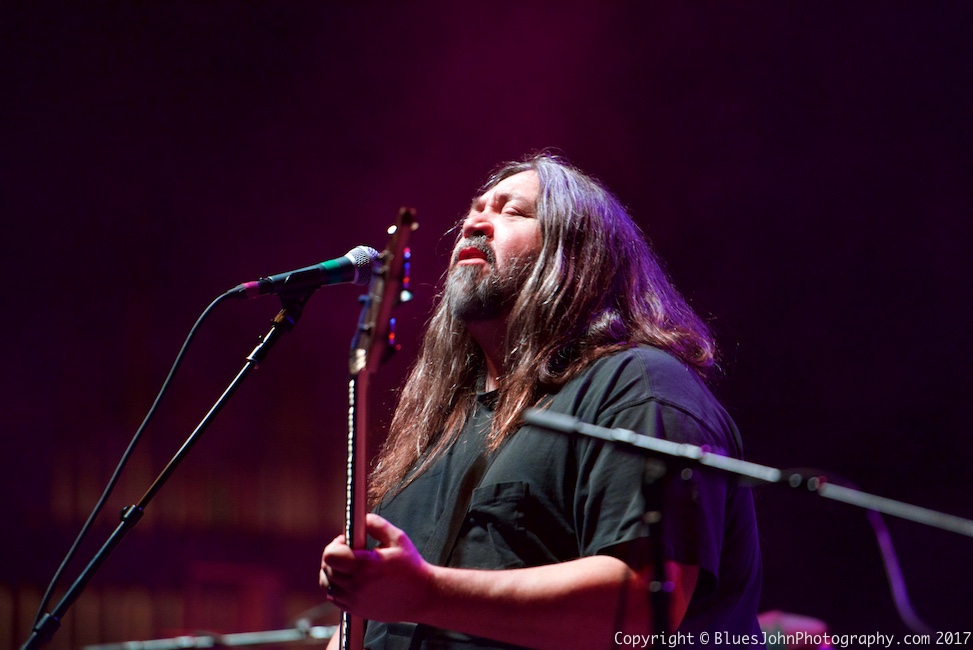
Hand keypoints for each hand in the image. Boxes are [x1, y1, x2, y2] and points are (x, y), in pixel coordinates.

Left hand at [319, 513, 433, 622]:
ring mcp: (354, 601)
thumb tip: (358, 519)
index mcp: (365, 566)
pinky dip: (337, 586)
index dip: (336, 544)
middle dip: (336, 555)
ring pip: (327, 582)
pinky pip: (334, 596)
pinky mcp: (355, 610)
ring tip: (350, 565)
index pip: (330, 555)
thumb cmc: (411, 566)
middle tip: (352, 551)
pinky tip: (352, 579)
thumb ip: (376, 524)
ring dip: (334, 571)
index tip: (348, 541)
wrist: (422, 597)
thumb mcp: (398, 538)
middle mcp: (356, 586)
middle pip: (327, 567)